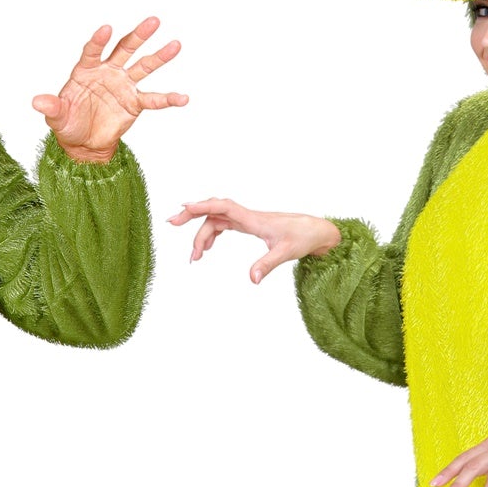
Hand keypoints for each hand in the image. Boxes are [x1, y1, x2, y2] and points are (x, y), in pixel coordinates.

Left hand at [32, 18, 186, 163]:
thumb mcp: (56, 117)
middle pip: (125, 49)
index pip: (93, 50)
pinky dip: (168, 99)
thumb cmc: (68, 124)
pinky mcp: (134, 103)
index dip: (99, 40)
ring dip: (159, 56)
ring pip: (143, 66)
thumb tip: (37, 101)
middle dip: (138, 35)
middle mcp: (107, 72)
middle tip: (154, 20)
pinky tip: (183, 98)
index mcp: (86, 70)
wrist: (83, 143)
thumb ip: (51, 107)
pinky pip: (153, 99)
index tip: (106, 29)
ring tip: (176, 45)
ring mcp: (123, 85)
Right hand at [167, 199, 341, 282]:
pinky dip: (212, 234)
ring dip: (202, 234)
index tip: (183, 208)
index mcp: (253, 220)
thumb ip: (266, 265)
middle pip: (213, 211)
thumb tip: (251, 280)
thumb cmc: (303, 237)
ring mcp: (248, 221)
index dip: (202, 206)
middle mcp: (247, 217)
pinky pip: (225, 225)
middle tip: (171, 224)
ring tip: (194, 257)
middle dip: (192, 216)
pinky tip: (208, 249)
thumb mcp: (285, 253)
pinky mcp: (251, 226)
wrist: (317, 231)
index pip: (222, 207)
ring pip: (217, 220)